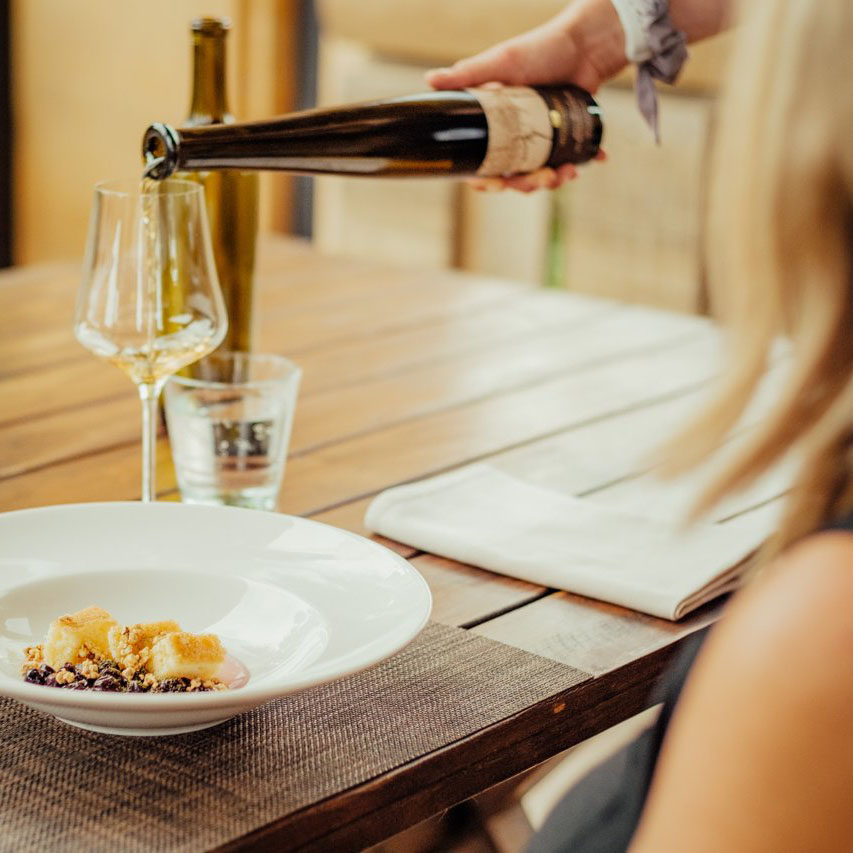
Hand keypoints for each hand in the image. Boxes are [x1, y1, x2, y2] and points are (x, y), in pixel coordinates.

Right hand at [426, 0, 625, 191]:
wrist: (585, 42)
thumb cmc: (540, 49)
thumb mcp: (502, 63)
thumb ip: (468, 75)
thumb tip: (429, 80)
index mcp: (496, 125)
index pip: (485, 162)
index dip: (486, 180)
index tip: (493, 184)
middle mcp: (518, 134)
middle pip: (515, 175)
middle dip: (527, 184)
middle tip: (542, 178)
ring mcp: (543, 136)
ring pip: (543, 173)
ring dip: (555, 180)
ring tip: (568, 172)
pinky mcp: (568, 133)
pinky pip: (572, 157)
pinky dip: (583, 161)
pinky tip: (595, 159)